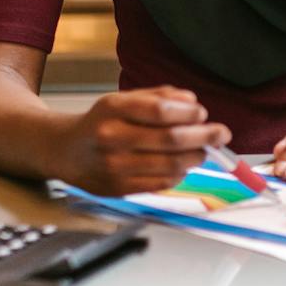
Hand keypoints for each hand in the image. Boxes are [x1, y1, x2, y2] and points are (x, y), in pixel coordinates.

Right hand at [52, 86, 229, 196]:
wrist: (65, 152)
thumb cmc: (100, 123)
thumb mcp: (123, 100)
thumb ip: (159, 97)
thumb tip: (192, 102)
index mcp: (113, 109)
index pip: (160, 111)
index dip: (188, 113)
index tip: (203, 114)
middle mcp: (112, 138)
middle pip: (170, 140)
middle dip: (204, 137)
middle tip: (221, 134)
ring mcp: (115, 167)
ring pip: (170, 165)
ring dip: (196, 158)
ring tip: (204, 150)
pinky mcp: (119, 189)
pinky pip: (161, 183)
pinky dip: (180, 174)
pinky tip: (183, 165)